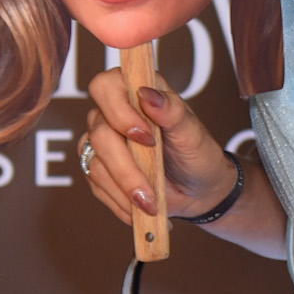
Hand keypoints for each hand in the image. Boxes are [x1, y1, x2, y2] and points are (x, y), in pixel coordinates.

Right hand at [80, 69, 237, 224]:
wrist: (198, 190)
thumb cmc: (197, 154)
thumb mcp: (193, 134)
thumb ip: (172, 111)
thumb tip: (147, 94)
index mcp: (138, 93)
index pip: (106, 86)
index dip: (119, 111)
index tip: (146, 137)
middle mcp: (113, 114)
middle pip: (99, 134)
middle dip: (126, 167)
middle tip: (151, 189)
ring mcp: (102, 142)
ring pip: (96, 164)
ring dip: (125, 189)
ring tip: (151, 203)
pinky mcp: (97, 168)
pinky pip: (97, 185)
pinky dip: (120, 201)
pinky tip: (141, 207)